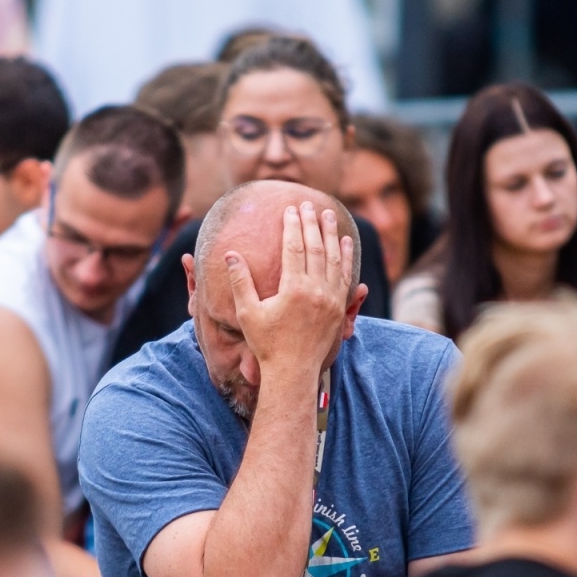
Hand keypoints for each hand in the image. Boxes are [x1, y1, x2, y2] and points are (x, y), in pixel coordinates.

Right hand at [224, 202, 352, 377]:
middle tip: (309, 204)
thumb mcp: (247, 313)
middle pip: (316, 248)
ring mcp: (331, 300)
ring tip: (328, 215)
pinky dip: (345, 257)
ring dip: (331, 235)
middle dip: (312, 223)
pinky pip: (344, 276)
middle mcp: (316, 291)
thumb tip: (230, 255)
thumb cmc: (266, 343)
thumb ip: (240, 282)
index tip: (290, 209)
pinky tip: (345, 243)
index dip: (292, 226)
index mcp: (294, 289)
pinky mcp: (338, 308)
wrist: (293, 371)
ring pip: (334, 259)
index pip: (294, 248)